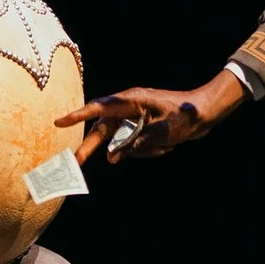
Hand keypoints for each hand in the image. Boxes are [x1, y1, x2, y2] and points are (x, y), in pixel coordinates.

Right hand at [58, 74, 244, 163]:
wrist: (205, 113)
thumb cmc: (185, 115)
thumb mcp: (161, 131)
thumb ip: (134, 143)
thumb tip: (112, 157)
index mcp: (131, 100)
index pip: (98, 108)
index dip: (77, 116)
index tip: (59, 123)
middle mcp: (128, 108)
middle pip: (103, 129)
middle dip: (92, 146)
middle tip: (75, 163)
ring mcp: (134, 119)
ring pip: (121, 141)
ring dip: (138, 150)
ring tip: (164, 145)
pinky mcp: (140, 128)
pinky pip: (134, 145)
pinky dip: (147, 150)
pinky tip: (166, 145)